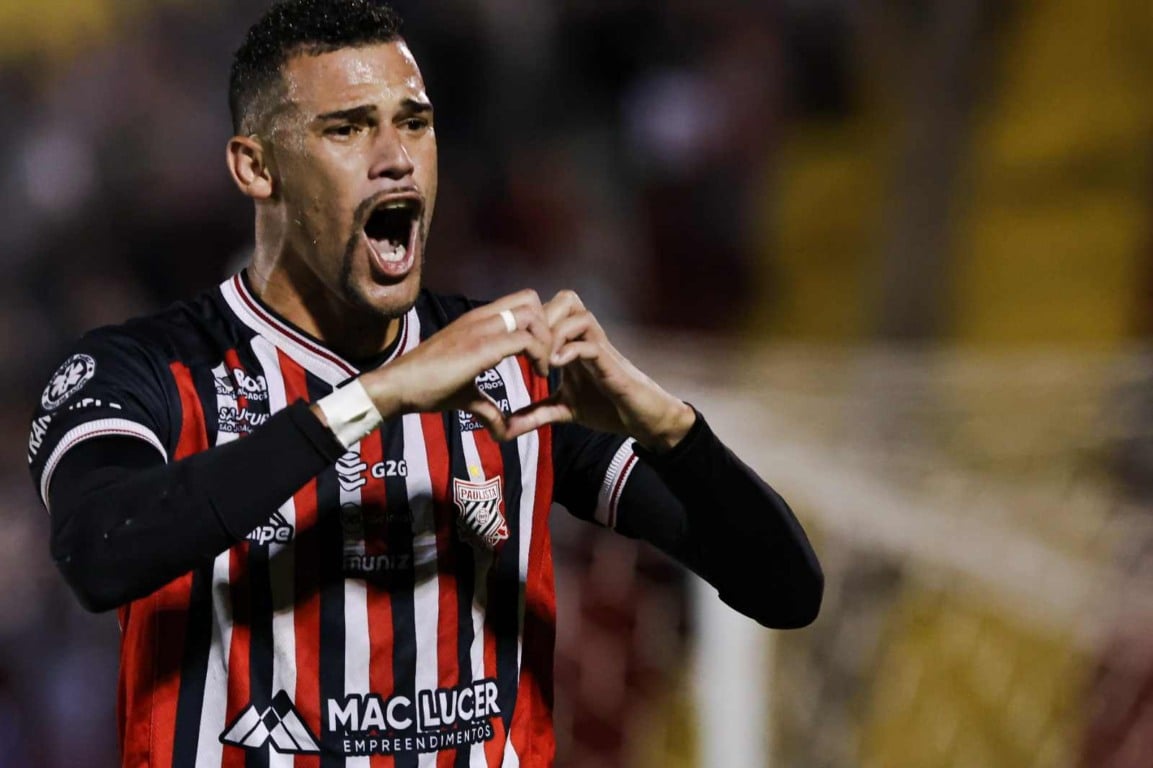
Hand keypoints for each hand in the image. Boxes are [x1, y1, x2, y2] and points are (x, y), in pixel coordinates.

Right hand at [359, 289, 552, 440]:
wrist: (398, 386)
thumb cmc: (427, 388)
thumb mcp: (467, 395)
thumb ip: (488, 408)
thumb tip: (502, 432)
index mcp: (477, 321)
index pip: (520, 302)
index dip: (538, 324)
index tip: (541, 355)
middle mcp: (481, 317)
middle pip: (531, 299)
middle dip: (547, 326)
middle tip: (548, 357)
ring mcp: (480, 329)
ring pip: (532, 315)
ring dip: (547, 340)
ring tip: (545, 368)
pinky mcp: (481, 347)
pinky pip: (524, 340)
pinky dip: (540, 356)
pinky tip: (540, 375)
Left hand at [504, 290, 695, 450]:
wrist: (642, 419)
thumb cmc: (607, 406)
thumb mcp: (563, 410)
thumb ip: (536, 414)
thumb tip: (505, 429)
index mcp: (572, 342)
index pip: (551, 310)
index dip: (530, 322)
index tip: (515, 348)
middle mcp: (586, 338)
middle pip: (564, 300)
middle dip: (542, 319)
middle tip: (528, 348)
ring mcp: (600, 347)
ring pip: (577, 314)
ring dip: (554, 332)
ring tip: (542, 360)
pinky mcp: (612, 364)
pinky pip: (590, 344)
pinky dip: (570, 351)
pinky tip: (556, 368)